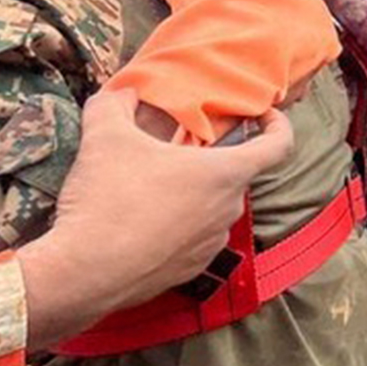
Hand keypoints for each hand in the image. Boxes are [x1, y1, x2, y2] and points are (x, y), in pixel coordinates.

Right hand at [18, 89, 292, 348]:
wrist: (87, 273)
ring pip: (212, 208)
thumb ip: (114, 104)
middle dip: (210, 160)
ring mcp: (213, 244)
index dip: (278, 125)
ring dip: (192, 195)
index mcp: (226, 173)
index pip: (279, 145)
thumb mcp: (106, 137)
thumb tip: (120, 92)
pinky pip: (194, 239)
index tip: (264, 115)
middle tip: (177, 149)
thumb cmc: (109, 199)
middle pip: (234, 175)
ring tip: (151, 187)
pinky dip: (177, 226)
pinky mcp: (191, 270)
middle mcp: (229, 209)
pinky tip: (142, 223)